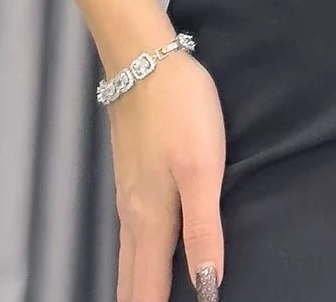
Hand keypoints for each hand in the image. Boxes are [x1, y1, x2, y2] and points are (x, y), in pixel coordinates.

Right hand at [107, 52, 225, 299]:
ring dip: (137, 288)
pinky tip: (146, 259)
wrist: (144, 59)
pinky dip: (136, 262)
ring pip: (128, 260)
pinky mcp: (131, 177)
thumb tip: (207, 288)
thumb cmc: (180, 111)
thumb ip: (203, 230)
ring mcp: (128, 196)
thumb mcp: (202, 169)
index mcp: (151, 221)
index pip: (148, 292)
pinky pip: (129, 238)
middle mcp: (133, 217)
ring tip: (149, 300)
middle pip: (132, 283)